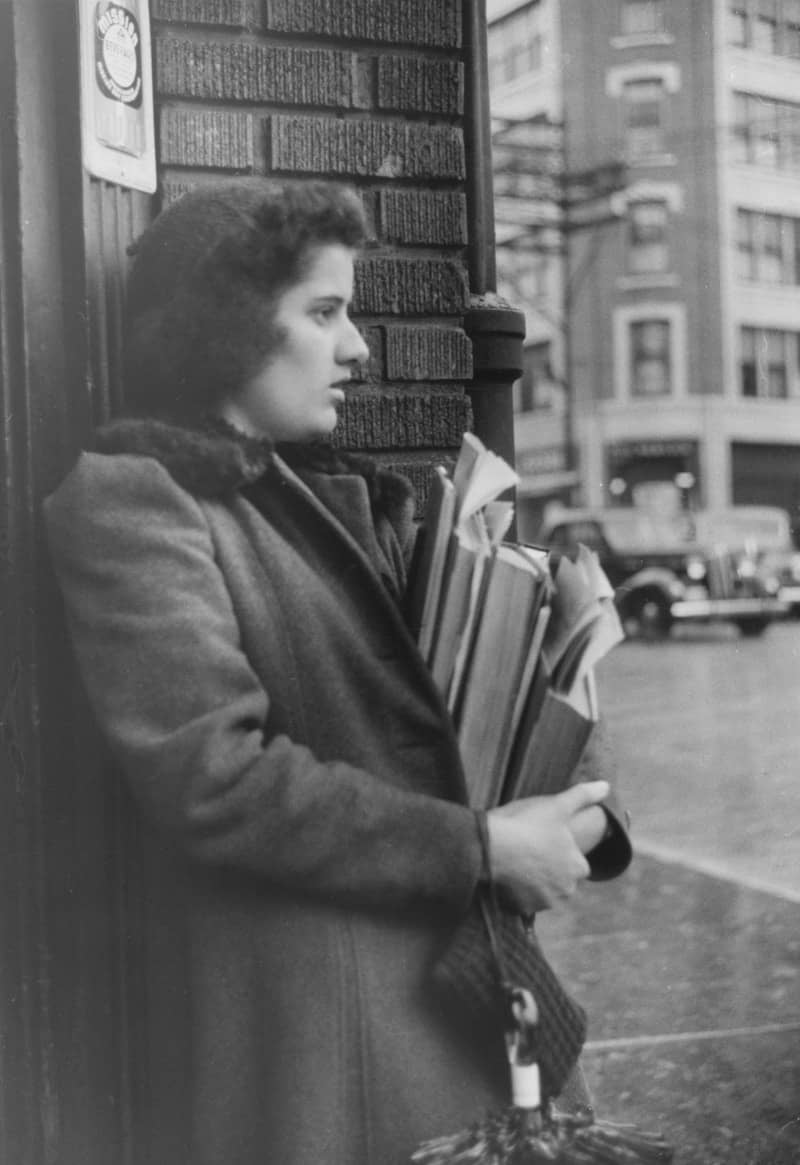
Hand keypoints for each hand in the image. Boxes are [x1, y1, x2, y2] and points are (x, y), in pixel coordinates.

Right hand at [485, 781, 609, 913]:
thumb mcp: (558, 805)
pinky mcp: (523, 909)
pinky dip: (518, 892)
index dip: (561, 851)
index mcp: (578, 867)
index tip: (545, 841)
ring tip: (517, 861)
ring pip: (543, 891)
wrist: (490, 847)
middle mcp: (565, 889)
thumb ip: (583, 796)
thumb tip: (605, 786)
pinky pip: (524, 901)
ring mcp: (543, 902)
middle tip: (529, 850)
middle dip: (549, 869)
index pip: (577, 863)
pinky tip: (508, 874)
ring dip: (534, 881)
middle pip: (560, 879)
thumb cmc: (526, 824)